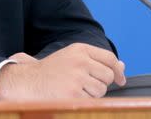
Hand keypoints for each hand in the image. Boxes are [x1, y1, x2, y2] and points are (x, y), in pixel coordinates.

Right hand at [0, 43, 125, 99]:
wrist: (28, 82)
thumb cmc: (52, 71)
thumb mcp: (73, 58)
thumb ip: (97, 60)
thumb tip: (121, 67)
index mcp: (80, 49)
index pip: (109, 58)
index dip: (117, 70)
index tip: (120, 80)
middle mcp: (80, 61)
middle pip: (107, 75)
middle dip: (101, 83)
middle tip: (85, 85)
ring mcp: (77, 77)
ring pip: (101, 90)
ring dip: (92, 94)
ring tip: (75, 90)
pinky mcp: (73, 94)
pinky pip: (91, 101)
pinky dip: (84, 102)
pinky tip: (71, 97)